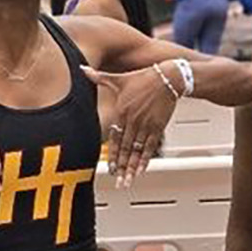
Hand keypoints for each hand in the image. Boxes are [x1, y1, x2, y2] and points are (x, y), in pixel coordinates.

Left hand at [82, 65, 176, 187]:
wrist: (169, 77)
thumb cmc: (144, 78)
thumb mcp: (119, 78)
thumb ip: (99, 77)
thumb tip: (82, 69)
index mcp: (122, 111)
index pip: (115, 138)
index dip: (113, 154)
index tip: (110, 168)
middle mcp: (133, 120)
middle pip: (126, 148)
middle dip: (121, 166)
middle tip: (118, 181)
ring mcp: (146, 125)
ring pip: (137, 150)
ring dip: (132, 167)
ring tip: (128, 181)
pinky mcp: (158, 126)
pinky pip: (151, 146)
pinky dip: (146, 159)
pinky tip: (142, 170)